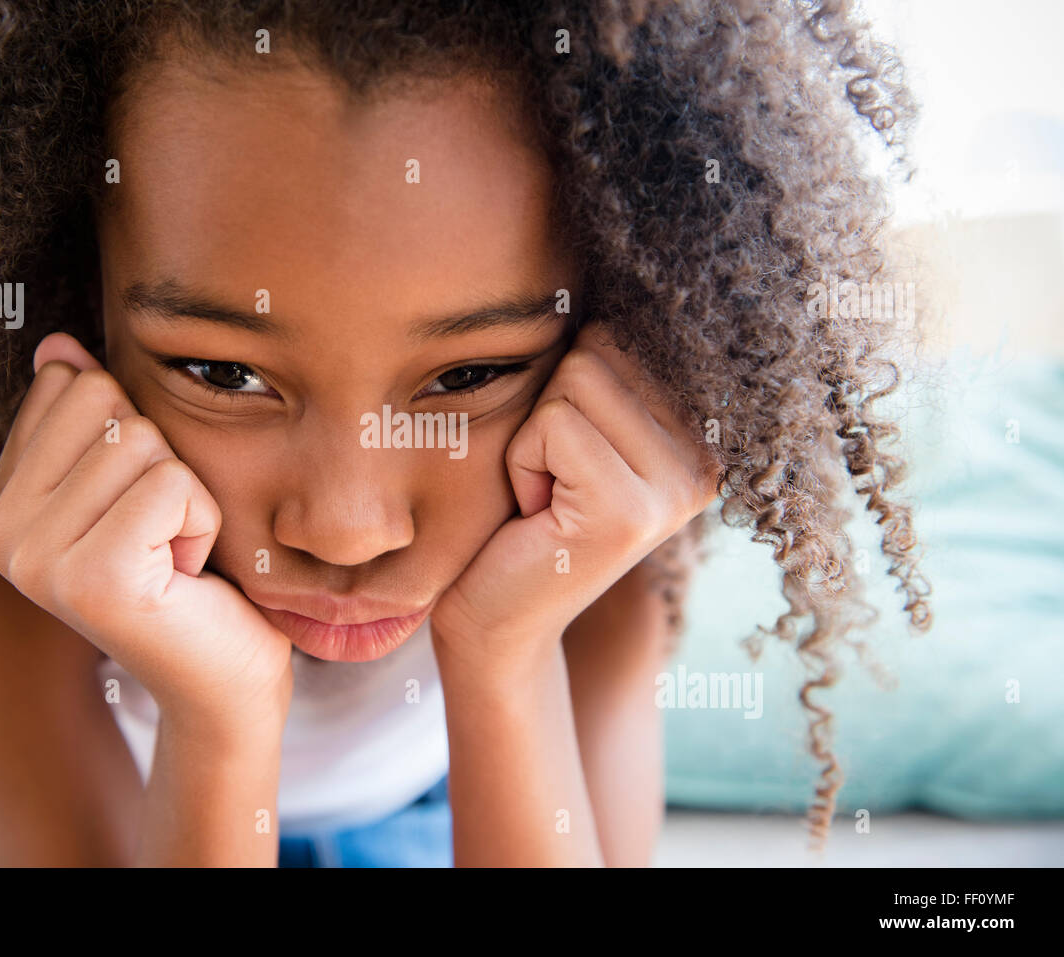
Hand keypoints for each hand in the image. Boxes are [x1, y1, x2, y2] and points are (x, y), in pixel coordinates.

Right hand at [0, 332, 293, 736]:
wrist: (224, 679)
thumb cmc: (189, 575)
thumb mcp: (133, 483)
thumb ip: (88, 419)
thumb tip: (57, 347)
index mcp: (2, 502)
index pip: (70, 386)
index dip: (133, 436)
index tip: (136, 509)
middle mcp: (1, 532)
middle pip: (105, 405)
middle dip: (161, 461)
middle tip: (161, 534)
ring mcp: (38, 559)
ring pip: (141, 441)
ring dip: (186, 495)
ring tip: (172, 556)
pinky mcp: (93, 578)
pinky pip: (171, 484)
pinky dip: (202, 520)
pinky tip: (186, 575)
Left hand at [430, 322, 720, 678]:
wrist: (498, 618)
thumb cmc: (523, 512)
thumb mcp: (576, 427)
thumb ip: (608, 366)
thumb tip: (620, 258)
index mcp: (703, 433)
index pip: (628, 331)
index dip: (571, 382)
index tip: (574, 456)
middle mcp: (707, 459)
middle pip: (601, 349)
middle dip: (552, 408)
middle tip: (555, 479)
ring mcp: (676, 489)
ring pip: (576, 379)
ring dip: (534, 435)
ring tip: (546, 494)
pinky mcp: (629, 513)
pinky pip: (553, 424)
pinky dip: (522, 462)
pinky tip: (535, 513)